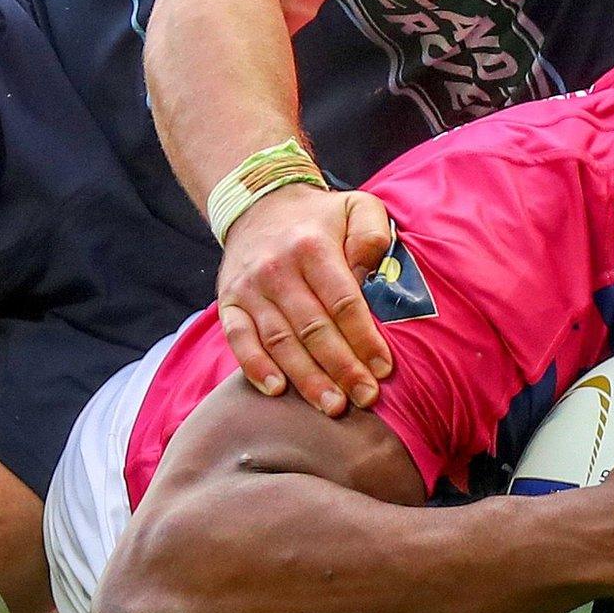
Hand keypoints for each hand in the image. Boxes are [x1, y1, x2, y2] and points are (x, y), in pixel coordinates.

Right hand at [216, 184, 393, 416]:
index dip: (364, 337)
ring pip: (280, 341)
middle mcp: (277, 269)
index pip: (342, 301)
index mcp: (312, 247)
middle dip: (342, 368)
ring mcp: (249, 288)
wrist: (260, 205)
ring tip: (332, 406)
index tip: (384, 368)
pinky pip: (239, 339)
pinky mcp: (229, 302)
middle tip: (365, 397)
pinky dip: (255, 367)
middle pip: (313, 328)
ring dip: (307, 378)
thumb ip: (372, 233)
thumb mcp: (356, 208)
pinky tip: (277, 390)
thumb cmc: (320, 219)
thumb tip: (375, 272)